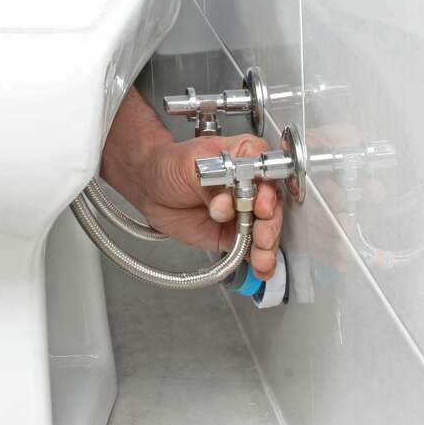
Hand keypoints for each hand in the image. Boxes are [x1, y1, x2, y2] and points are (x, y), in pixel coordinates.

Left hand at [105, 134, 283, 279]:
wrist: (150, 188)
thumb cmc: (170, 165)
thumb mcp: (189, 165)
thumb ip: (211, 185)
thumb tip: (225, 205)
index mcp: (244, 158)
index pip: (267, 170)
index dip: (268, 189)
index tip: (262, 203)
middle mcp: (250, 185)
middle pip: (273, 204)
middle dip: (270, 222)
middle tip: (261, 232)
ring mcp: (244, 211)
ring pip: (266, 229)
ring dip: (267, 244)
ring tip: (261, 255)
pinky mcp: (234, 234)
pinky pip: (251, 248)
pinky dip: (259, 260)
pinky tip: (261, 266)